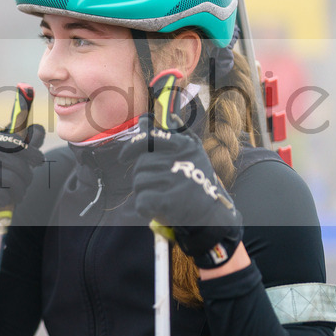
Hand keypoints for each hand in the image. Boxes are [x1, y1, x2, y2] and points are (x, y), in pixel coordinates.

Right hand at [0, 124, 44, 228]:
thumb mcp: (9, 154)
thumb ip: (26, 144)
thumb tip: (41, 129)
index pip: (18, 143)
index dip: (33, 153)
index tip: (40, 160)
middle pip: (19, 165)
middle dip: (27, 177)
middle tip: (26, 183)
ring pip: (11, 181)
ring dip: (19, 191)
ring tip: (19, 194)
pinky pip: (0, 195)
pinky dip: (6, 199)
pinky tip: (5, 198)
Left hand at [123, 115, 241, 268]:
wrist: (212, 217)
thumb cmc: (196, 183)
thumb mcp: (190, 153)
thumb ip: (168, 135)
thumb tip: (145, 118)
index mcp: (184, 146)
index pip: (148, 139)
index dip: (131, 147)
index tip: (123, 157)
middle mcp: (180, 160)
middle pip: (141, 165)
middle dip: (143, 176)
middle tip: (160, 186)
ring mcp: (174, 180)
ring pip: (139, 183)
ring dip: (145, 192)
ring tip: (164, 196)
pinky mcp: (168, 201)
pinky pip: (141, 201)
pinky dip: (145, 208)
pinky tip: (158, 209)